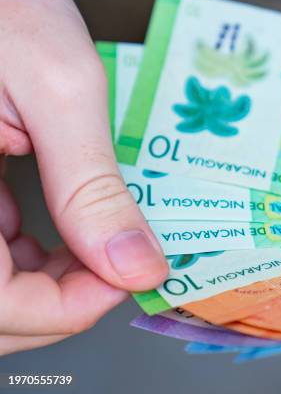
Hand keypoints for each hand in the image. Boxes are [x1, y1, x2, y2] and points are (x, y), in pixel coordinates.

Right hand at [0, 0, 166, 354]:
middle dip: (61, 301)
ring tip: (98, 243)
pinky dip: (27, 249)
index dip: (66, 310)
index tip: (126, 279)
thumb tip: (136, 265)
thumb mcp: (57, 87)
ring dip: (48, 279)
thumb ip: (92, 186)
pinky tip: (62, 223)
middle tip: (119, 266)